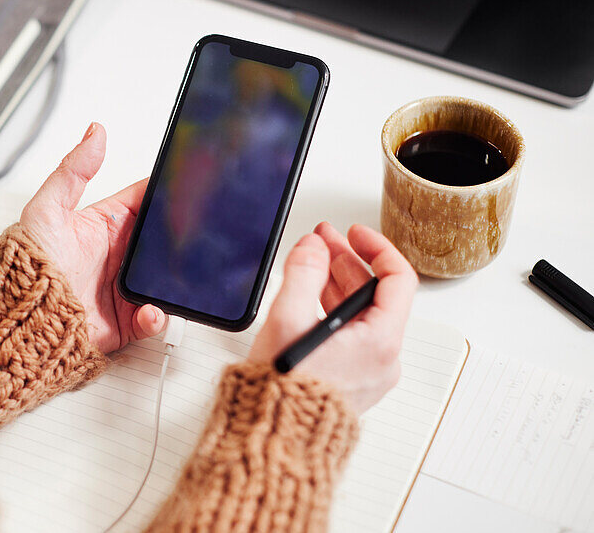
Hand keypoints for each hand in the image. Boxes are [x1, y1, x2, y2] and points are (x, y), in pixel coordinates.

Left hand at [20, 123, 166, 353]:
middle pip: (161, 240)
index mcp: (102, 224)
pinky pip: (153, 317)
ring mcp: (123, 288)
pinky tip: (149, 310)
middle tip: (191, 236)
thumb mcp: (47, 209)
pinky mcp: (125, 321)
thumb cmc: (26, 266)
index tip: (184, 185)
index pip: (143, 201)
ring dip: (171, 280)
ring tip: (168, 281)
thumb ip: (73, 170)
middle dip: (177, 238)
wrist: (19, 320)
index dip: (165, 193)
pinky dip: (157, 316)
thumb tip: (94, 132)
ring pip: (163, 279)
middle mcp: (116, 255)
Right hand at [248, 222, 418, 414]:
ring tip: (311, 262)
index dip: (375, 247)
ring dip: (337, 283)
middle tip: (322, 241)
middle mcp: (383, 358)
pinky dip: (333, 309)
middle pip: (377, 295)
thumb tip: (313, 247)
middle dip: (347, 262)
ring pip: (362, 314)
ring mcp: (369, 372)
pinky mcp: (351, 381)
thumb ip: (303, 273)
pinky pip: (352, 335)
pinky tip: (308, 297)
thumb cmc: (285, 392)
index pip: (397, 279)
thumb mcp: (288, 318)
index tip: (352, 233)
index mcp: (380, 341)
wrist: (276, 440)